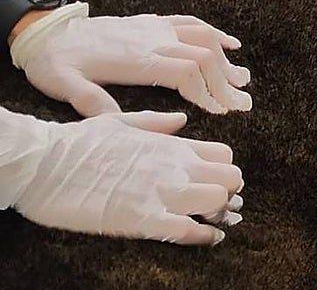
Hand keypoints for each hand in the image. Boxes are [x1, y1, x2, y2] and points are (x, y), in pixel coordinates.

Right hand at [2, 109, 241, 244]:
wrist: (44, 163)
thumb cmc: (78, 143)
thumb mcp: (122, 121)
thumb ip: (157, 122)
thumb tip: (181, 120)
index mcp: (171, 145)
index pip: (224, 155)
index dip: (224, 172)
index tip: (215, 183)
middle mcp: (175, 166)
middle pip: (231, 178)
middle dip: (228, 193)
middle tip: (213, 205)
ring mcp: (161, 191)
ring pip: (218, 201)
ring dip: (216, 215)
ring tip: (205, 222)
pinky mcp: (142, 218)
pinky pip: (189, 229)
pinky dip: (201, 237)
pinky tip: (202, 238)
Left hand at [11, 3, 251, 116]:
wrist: (49, 32)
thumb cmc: (57, 62)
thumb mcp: (64, 86)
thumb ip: (92, 103)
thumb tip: (119, 120)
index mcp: (138, 59)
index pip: (186, 72)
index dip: (207, 91)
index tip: (220, 111)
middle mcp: (154, 39)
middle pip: (204, 55)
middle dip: (226, 80)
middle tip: (243, 102)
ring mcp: (156, 27)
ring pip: (204, 37)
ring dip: (226, 58)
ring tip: (243, 79)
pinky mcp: (153, 22)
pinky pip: (192, 23)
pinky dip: (216, 33)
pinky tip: (231, 44)